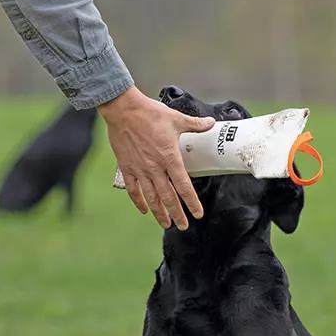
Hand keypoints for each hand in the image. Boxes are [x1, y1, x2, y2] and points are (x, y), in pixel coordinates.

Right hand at [99, 87, 214, 229]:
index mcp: (169, 157)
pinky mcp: (126, 167)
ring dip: (159, 212)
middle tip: (183, 226)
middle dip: (177, 214)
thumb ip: (195, 125)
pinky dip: (139, 201)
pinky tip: (144, 210)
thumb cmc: (150, 113)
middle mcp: (155, 168)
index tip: (197, 214)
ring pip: (151, 197)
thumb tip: (211, 123)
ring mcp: (140, 169)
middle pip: (168, 197)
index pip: (183, 186)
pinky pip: (133, 189)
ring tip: (166, 224)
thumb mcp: (176, 118)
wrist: (124, 110)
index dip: (191, 202)